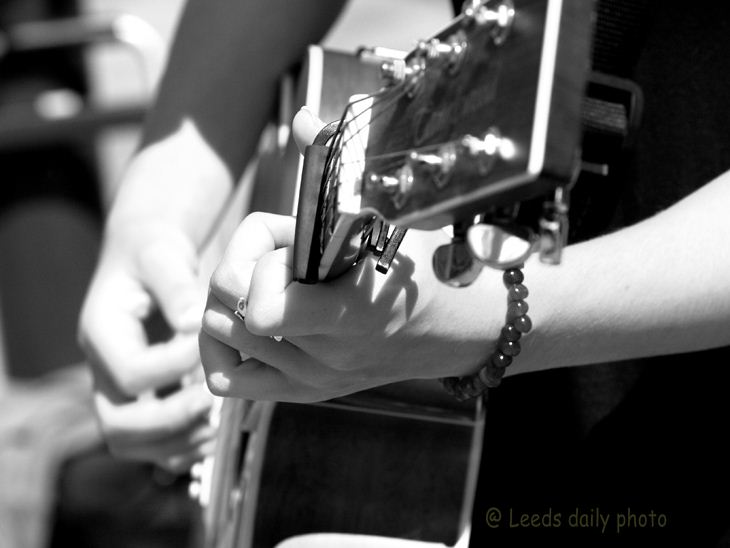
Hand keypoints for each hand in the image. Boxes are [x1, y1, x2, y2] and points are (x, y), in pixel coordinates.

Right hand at [79, 220, 214, 471]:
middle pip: (117, 424)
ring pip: (128, 442)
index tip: (208, 344)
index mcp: (102, 332)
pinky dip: (179, 448)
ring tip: (215, 424)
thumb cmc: (156, 255)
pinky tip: (212, 432)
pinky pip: (148, 445)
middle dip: (171, 420)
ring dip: (175, 442)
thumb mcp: (164, 255)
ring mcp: (117, 389)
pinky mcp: (139, 400)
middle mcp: (102, 368)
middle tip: (213, 399)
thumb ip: (176, 286)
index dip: (174, 368)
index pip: (130, 374)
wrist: (148, 261)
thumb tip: (194, 322)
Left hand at [198, 109, 501, 401]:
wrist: (454, 328)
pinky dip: (223, 345)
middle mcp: (326, 357)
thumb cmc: (426, 268)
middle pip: (226, 313)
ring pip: (219, 338)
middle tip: (279, 256)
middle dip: (242, 270)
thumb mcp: (391, 219)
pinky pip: (229, 380)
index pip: (260, 309)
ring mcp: (312, 380)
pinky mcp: (304, 391)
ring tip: (271, 282)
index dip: (262, 263)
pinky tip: (248, 321)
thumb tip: (303, 120)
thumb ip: (340, 171)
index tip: (292, 245)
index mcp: (350, 315)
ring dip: (231, 299)